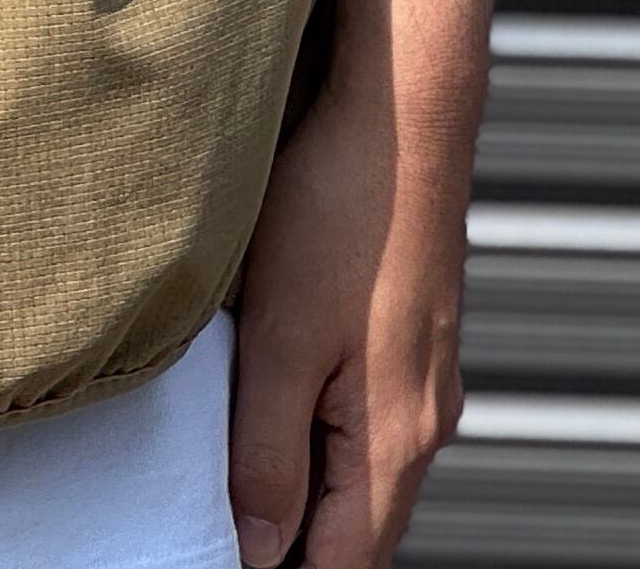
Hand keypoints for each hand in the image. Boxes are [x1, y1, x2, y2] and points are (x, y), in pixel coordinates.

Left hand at [225, 81, 472, 568]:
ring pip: (362, 476)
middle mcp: (424, 421)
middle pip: (359, 530)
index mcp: (397, 440)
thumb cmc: (341, 214)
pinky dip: (319, 439)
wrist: (402, 116)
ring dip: (305, 491)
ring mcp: (422, 379)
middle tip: (216, 532)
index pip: (345, 565)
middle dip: (294, 545)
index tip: (216, 557)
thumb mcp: (280, 342)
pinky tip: (271, 409)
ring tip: (233, 484)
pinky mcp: (409, 338)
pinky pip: (366, 422)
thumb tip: (255, 549)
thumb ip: (265, 455)